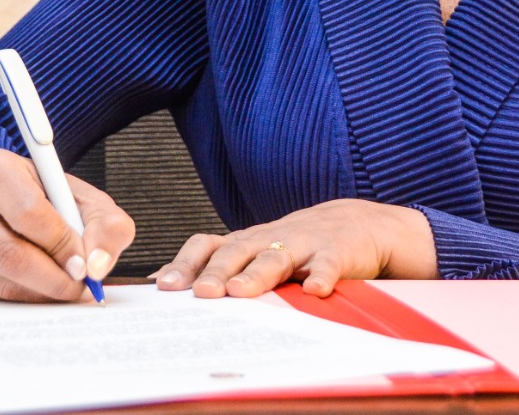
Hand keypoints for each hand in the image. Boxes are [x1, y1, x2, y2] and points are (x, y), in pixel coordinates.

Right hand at [0, 148, 134, 301]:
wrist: (13, 203)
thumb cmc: (53, 201)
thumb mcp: (87, 201)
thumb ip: (106, 227)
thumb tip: (96, 266)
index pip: (27, 212)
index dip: (60, 243)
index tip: (84, 265)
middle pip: (7, 252)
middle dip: (51, 277)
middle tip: (79, 288)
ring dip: (38, 292)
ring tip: (65, 289)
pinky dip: (19, 299)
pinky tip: (40, 290)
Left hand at [153, 198, 436, 298]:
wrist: (359, 225)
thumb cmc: (298, 245)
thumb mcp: (258, 251)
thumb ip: (216, 264)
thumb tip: (159, 282)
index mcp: (248, 241)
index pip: (209, 245)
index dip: (186, 263)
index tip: (163, 286)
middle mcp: (270, 239)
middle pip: (237, 252)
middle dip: (215, 272)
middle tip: (199, 293)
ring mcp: (304, 244)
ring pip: (276, 259)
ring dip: (256, 275)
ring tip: (239, 292)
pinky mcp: (337, 252)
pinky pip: (328, 264)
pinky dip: (321, 276)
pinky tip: (314, 291)